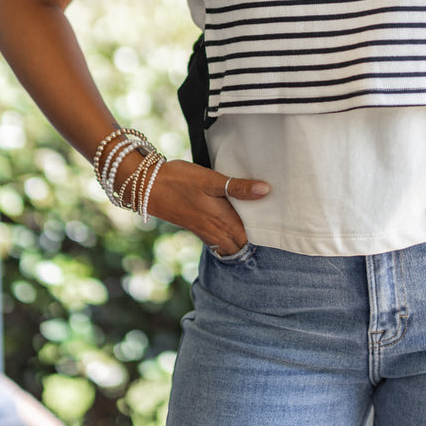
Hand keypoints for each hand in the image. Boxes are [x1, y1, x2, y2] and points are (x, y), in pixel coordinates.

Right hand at [146, 159, 269, 253]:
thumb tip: (266, 190)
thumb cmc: (181, 181)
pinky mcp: (196, 227)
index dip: (264, 233)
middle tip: (269, 224)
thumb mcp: (212, 180)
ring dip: (241, 239)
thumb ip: (239, 187)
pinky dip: (228, 236)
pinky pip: (218, 240)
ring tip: (254, 224)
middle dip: (254, 240)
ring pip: (230, 244)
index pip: (251, 238)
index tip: (277, 222)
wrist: (148, 187)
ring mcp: (205, 231)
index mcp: (224, 221)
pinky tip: (232, 222)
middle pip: (241, 245)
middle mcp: (216, 231)